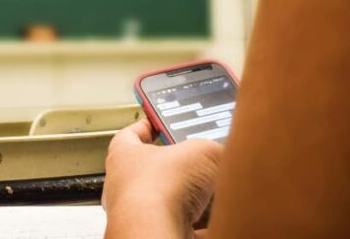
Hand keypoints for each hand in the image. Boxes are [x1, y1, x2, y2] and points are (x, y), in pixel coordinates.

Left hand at [102, 119, 222, 236]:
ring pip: (172, 202)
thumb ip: (212, 148)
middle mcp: (126, 185)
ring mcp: (139, 213)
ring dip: (194, 200)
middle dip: (184, 169)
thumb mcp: (201, 151)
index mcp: (124, 155)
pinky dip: (201, 226)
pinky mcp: (155, 233)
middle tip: (205, 163)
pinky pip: (183, 227)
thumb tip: (225, 153)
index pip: (132, 134)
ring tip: (215, 195)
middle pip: (157, 170)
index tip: (161, 121)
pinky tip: (216, 223)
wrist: (152, 233)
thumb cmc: (157, 189)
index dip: (150, 125)